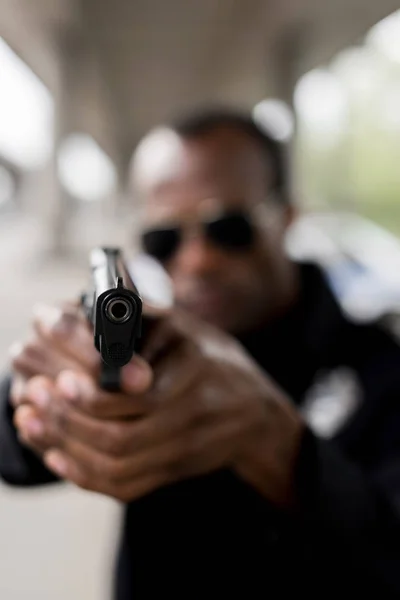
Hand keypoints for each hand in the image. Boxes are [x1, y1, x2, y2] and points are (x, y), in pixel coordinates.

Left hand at [14, 308, 304, 505]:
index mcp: (194, 367)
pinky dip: (86, 476)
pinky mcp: (176, 470)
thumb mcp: (177, 326)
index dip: (93, 395)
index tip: (60, 381)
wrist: (253, 408)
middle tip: (35, 400)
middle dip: (68, 423)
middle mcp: (193, 411)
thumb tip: (71, 322)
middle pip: (121, 437)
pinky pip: (127, 485)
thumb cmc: (207, 355)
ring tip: (35, 426)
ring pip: (118, 466)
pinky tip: (59, 456)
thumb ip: (133, 323)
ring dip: (69, 450)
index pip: (138, 394)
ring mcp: (186, 446)